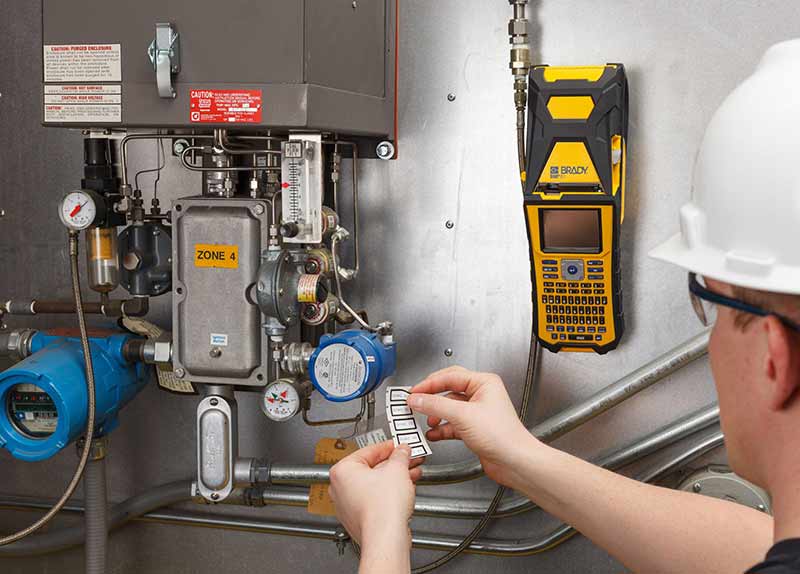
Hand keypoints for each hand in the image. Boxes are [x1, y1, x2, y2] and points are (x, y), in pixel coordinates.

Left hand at [329, 441, 421, 545]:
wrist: (385, 537)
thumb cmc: (382, 507)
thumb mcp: (397, 469)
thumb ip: (400, 455)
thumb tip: (402, 451)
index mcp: (342, 471)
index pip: (368, 451)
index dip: (388, 447)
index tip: (398, 446)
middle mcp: (340, 488)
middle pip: (371, 469)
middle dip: (393, 464)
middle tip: (406, 459)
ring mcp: (348, 505)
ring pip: (374, 485)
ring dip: (394, 478)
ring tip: (410, 473)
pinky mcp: (359, 518)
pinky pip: (374, 499)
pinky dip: (388, 493)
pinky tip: (404, 489)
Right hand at [409, 366, 537, 488]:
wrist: (515, 462)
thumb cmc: (502, 436)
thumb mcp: (462, 416)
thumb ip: (436, 405)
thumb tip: (416, 399)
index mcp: (483, 383)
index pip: (449, 376)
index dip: (429, 384)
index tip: (413, 392)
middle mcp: (481, 394)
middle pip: (448, 389)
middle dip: (431, 397)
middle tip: (415, 402)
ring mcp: (477, 411)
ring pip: (449, 407)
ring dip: (436, 414)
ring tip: (425, 420)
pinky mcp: (474, 428)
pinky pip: (452, 423)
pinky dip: (442, 428)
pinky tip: (433, 434)